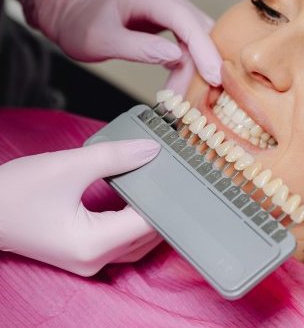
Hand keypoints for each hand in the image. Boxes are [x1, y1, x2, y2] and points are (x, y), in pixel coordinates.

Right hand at [0, 139, 162, 275]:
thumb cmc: (17, 191)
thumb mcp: (70, 166)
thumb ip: (116, 156)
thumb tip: (150, 151)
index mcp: (94, 244)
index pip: (148, 224)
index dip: (167, 200)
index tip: (180, 177)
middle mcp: (94, 259)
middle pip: (146, 236)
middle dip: (161, 208)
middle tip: (174, 179)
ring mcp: (88, 260)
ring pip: (135, 242)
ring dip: (149, 217)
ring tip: (160, 188)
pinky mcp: (83, 252)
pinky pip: (121, 240)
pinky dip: (133, 221)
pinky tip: (138, 200)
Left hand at [15, 0, 221, 85]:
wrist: (74, 14)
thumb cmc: (81, 25)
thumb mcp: (102, 41)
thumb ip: (139, 48)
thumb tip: (176, 58)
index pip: (186, 20)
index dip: (203, 49)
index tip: (213, 78)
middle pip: (197, 30)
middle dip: (199, 65)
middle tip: (188, 98)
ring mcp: (170, 5)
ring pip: (198, 37)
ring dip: (194, 68)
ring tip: (178, 96)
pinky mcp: (171, 18)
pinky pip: (190, 41)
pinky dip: (189, 63)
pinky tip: (180, 83)